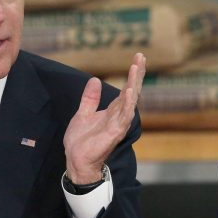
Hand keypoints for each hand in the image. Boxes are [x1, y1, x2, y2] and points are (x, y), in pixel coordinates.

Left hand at [62, 53, 145, 183]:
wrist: (76, 160)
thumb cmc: (81, 141)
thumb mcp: (83, 114)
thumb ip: (90, 99)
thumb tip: (94, 79)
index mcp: (113, 111)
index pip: (126, 88)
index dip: (133, 74)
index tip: (138, 58)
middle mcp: (119, 115)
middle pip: (132, 91)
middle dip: (137, 74)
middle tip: (141, 56)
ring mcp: (119, 123)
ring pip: (130, 100)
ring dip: (134, 84)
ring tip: (137, 67)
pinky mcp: (115, 133)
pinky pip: (124, 116)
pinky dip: (127, 103)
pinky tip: (129, 91)